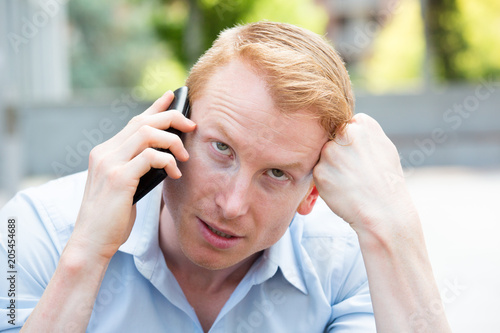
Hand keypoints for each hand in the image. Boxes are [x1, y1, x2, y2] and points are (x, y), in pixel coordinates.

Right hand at [71, 91, 196, 259]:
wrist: (91, 242)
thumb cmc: (112, 218)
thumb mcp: (126, 187)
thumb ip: (138, 168)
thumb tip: (166, 157)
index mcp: (105, 152)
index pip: (135, 121)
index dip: (155, 107)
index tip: (173, 96)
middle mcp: (105, 152)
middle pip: (144, 121)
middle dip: (172, 118)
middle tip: (192, 126)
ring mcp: (109, 163)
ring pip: (148, 133)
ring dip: (173, 141)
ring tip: (185, 157)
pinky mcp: (119, 178)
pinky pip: (151, 156)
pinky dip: (168, 161)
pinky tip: (175, 174)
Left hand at [313, 113, 416, 237]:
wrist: (384, 211)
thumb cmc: (387, 181)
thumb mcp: (384, 146)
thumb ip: (362, 132)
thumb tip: (345, 125)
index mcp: (363, 123)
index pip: (345, 127)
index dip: (351, 145)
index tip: (362, 159)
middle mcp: (345, 133)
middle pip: (331, 140)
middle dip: (338, 155)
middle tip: (355, 172)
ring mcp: (330, 152)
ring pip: (323, 157)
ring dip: (331, 168)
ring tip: (350, 181)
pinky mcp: (320, 171)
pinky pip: (319, 173)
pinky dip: (327, 181)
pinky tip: (343, 189)